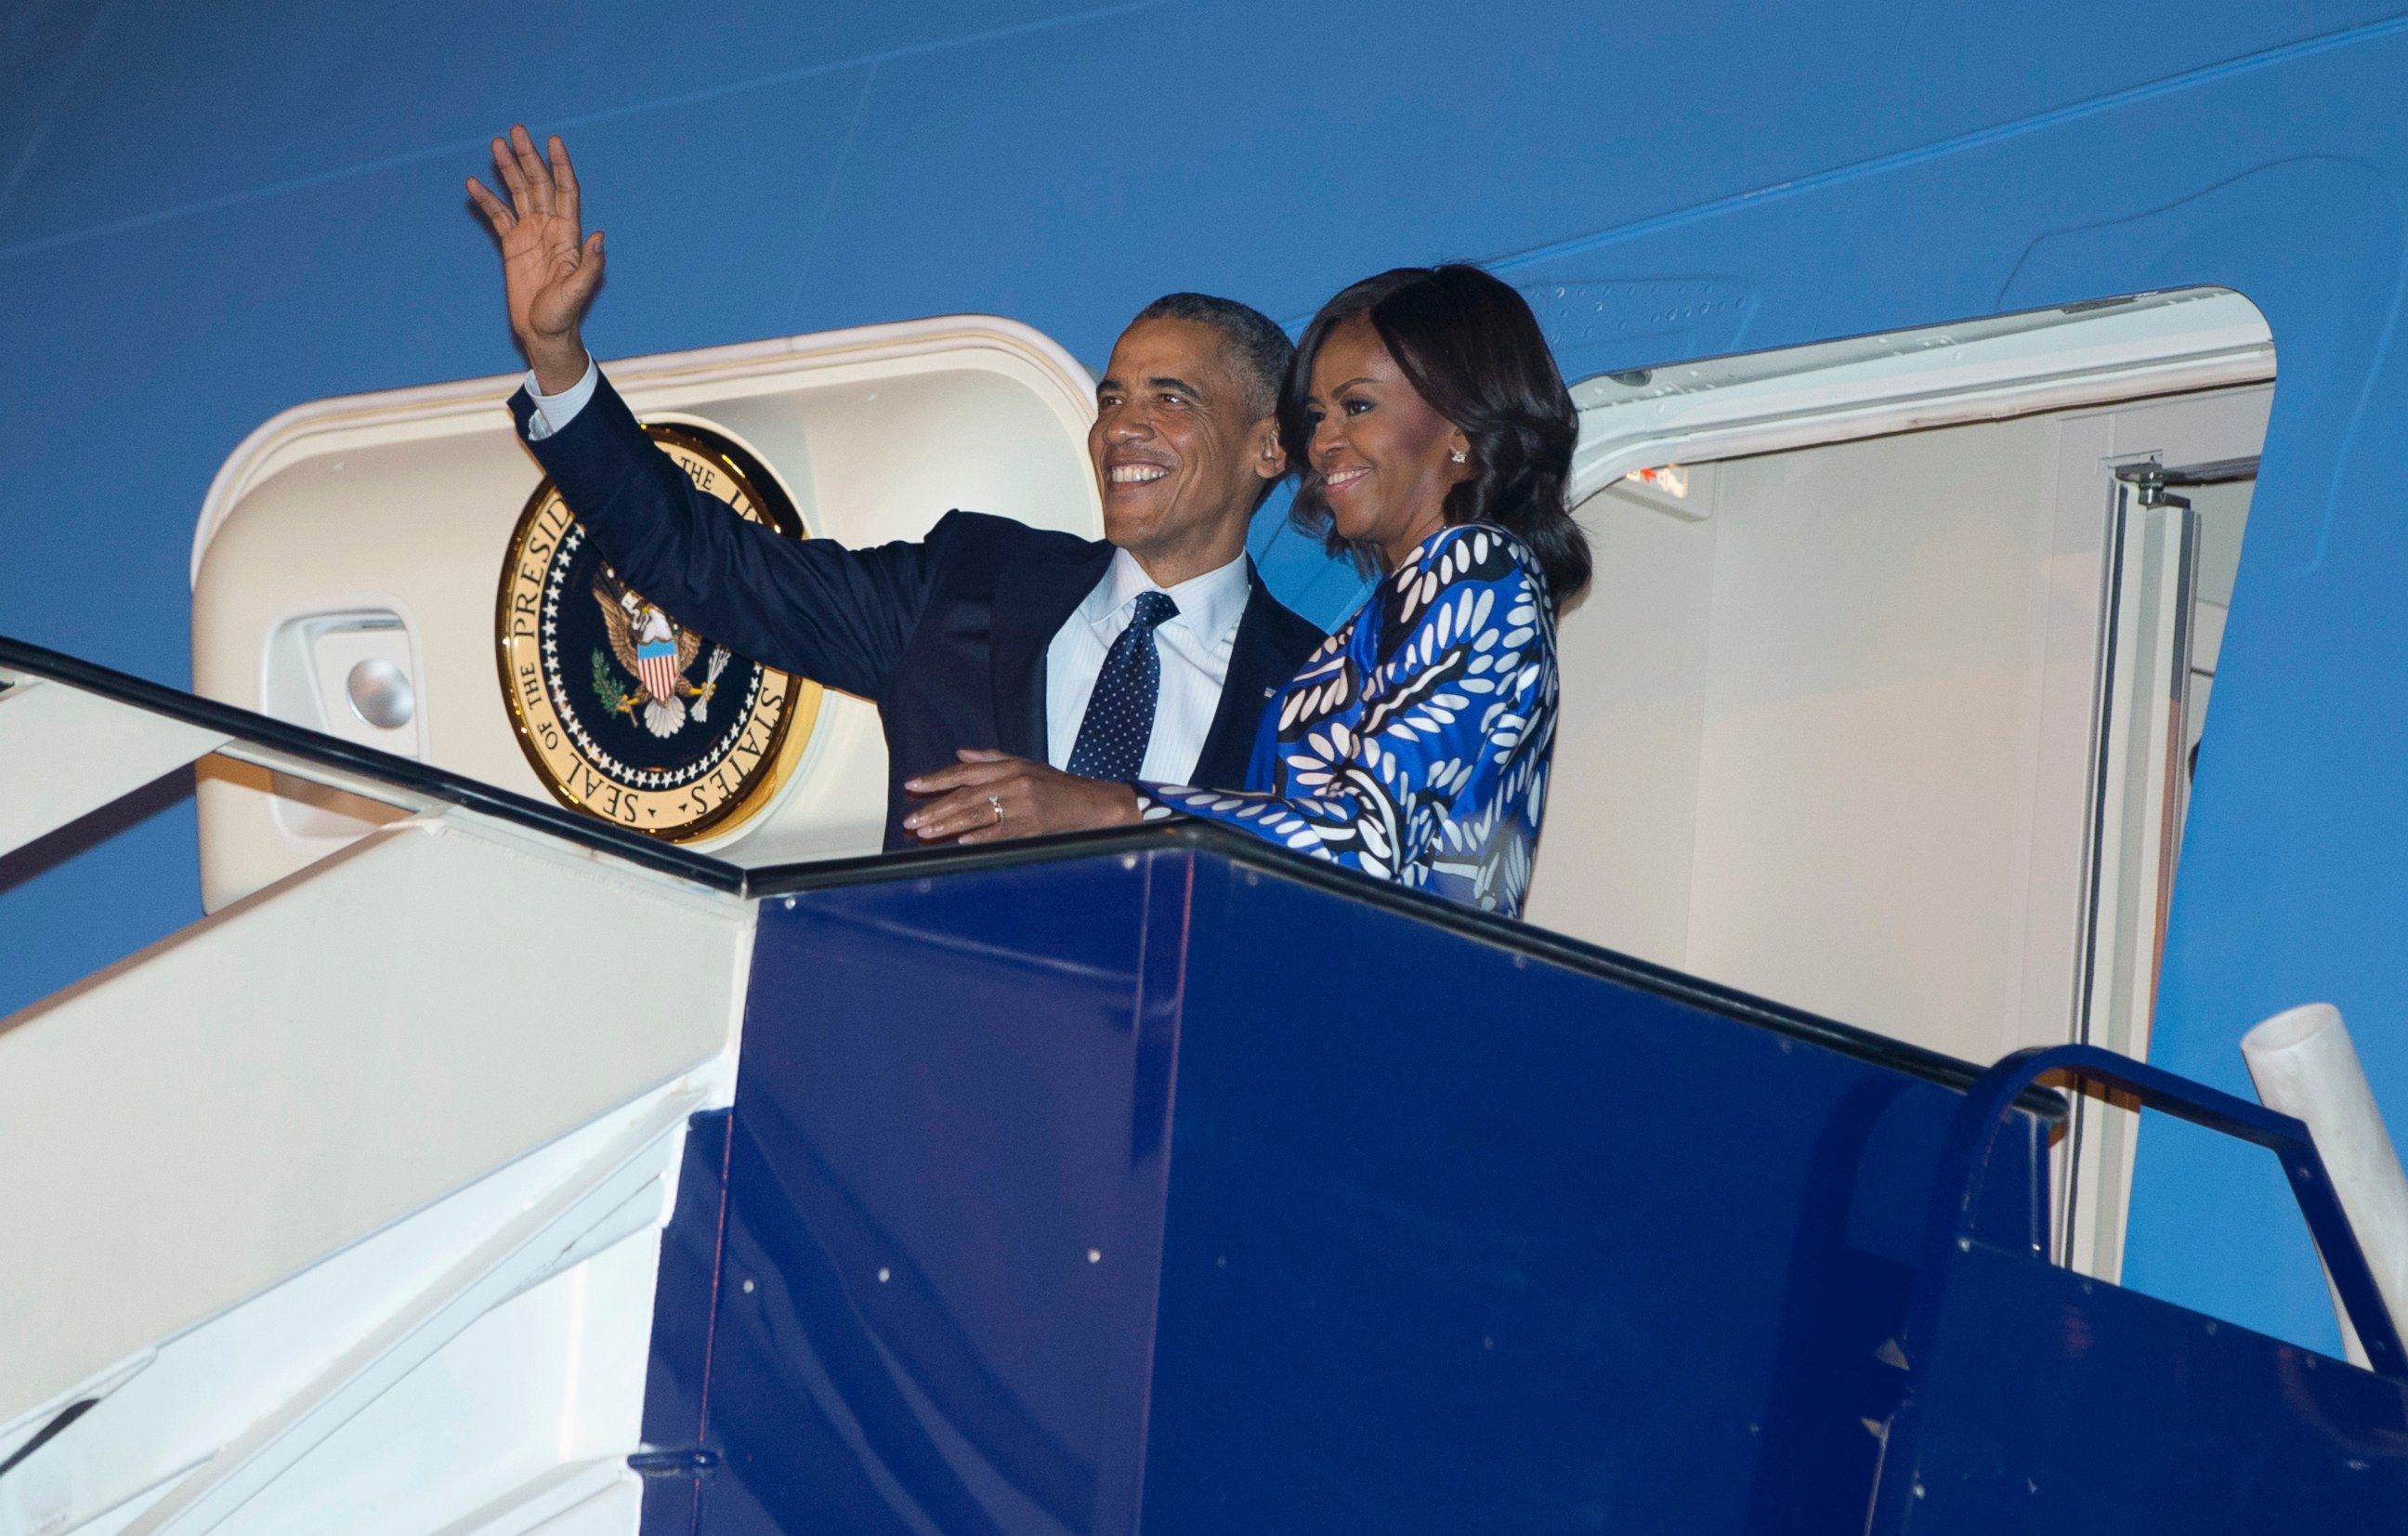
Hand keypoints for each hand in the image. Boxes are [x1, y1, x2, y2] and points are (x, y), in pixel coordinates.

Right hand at [466, 125, 603, 392]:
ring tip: (496, 145)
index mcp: (568, 234)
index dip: (560, 166)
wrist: (543, 333)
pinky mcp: (511, 245)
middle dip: (529, 158)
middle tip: (516, 131)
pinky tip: (473, 183)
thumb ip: (589, 265)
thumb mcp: (578, 292)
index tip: (553, 141)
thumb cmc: (563, 316)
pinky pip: (497, 216)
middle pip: (539, 184)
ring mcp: (530, 234)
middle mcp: (549, 228)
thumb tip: (600, 236)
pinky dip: (487, 199)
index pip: (566, 191)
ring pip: (518, 194)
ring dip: (508, 169)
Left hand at [903, 750, 1143, 844]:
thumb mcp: (1024, 764)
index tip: (913, 786)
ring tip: (925, 833)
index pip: (964, 772)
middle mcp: (1013, 782)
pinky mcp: (1033, 825)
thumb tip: (959, 754)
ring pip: (978, 815)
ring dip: (949, 825)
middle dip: (935, 808)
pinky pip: (1001, 833)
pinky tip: (961, 844)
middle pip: (966, 795)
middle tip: (911, 821)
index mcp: (1009, 766)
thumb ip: (990, 759)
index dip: (936, 779)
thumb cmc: (1056, 785)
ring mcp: (1023, 804)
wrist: (1091, 802)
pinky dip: (981, 838)